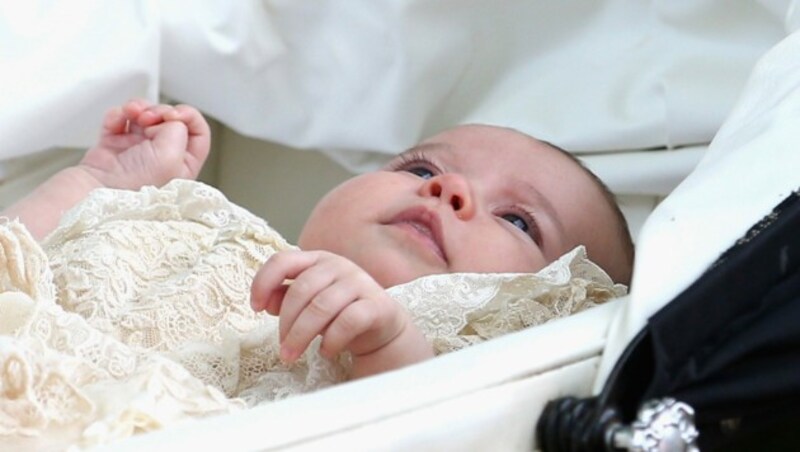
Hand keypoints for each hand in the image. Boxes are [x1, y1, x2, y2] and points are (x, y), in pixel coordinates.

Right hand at [79, 99, 210, 189]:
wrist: (93, 191)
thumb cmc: (133, 185)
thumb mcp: (171, 155)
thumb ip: (178, 129)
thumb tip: (169, 120)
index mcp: (183, 165)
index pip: (198, 133)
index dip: (189, 117)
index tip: (175, 115)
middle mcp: (162, 158)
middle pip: (170, 120)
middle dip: (160, 111)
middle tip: (150, 118)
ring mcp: (138, 150)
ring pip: (145, 116)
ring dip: (140, 108)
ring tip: (133, 114)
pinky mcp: (114, 145)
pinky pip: (120, 119)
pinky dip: (118, 115)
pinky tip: (117, 122)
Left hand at [250, 250, 433, 377]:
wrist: (382, 327)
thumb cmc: (339, 313)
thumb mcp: (309, 304)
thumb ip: (286, 298)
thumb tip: (267, 302)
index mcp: (318, 260)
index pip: (283, 260)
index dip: (263, 282)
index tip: (255, 308)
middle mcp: (339, 265)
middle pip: (301, 290)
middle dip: (286, 322)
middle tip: (281, 348)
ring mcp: (360, 283)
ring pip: (322, 307)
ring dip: (302, 335)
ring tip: (292, 355)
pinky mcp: (377, 305)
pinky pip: (348, 322)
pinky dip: (331, 340)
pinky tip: (325, 351)